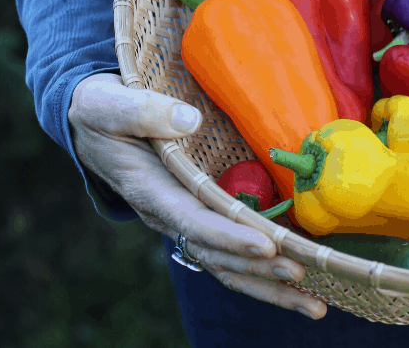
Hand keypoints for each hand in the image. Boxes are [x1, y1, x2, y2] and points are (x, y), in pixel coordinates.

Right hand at [69, 73, 326, 317]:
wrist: (95, 123)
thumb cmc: (102, 111)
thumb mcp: (108, 105)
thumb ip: (143, 111)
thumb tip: (189, 120)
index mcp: (150, 190)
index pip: (193, 220)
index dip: (229, 236)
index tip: (266, 245)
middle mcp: (168, 214)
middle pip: (216, 253)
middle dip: (257, 267)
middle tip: (300, 273)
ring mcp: (184, 220)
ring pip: (227, 264)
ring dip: (269, 285)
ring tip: (313, 303)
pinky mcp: (199, 217)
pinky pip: (231, 253)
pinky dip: (263, 273)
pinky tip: (299, 286)